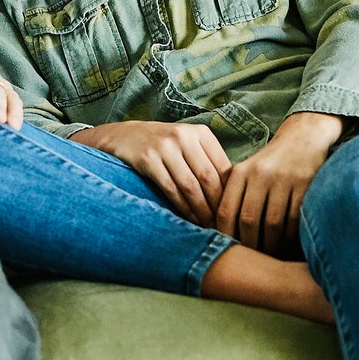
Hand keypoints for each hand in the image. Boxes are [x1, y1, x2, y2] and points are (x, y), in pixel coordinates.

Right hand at [72, 121, 231, 222]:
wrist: (124, 136)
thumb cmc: (163, 146)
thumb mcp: (188, 144)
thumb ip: (208, 162)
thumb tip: (234, 194)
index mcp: (200, 133)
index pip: (223, 167)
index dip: (230, 193)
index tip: (233, 213)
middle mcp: (184, 136)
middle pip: (209, 178)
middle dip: (217, 206)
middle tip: (222, 225)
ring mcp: (164, 146)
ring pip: (190, 186)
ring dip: (200, 210)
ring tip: (207, 226)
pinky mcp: (147, 159)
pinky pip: (170, 189)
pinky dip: (182, 207)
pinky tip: (188, 218)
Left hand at [216, 113, 343, 253]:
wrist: (304, 138)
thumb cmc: (270, 163)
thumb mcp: (247, 172)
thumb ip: (234, 196)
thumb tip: (218, 233)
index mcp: (241, 172)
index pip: (225, 211)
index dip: (224, 236)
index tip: (228, 250)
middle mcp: (260, 174)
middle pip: (248, 221)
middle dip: (249, 245)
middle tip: (252, 258)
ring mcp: (284, 179)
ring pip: (272, 223)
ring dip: (271, 245)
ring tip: (269, 255)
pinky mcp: (305, 184)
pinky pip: (294, 219)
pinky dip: (290, 237)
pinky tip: (288, 245)